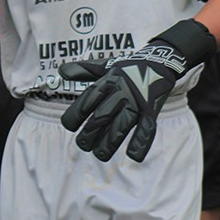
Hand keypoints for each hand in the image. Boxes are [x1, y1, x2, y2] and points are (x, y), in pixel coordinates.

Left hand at [60, 20, 215, 161]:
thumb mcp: (104, 66)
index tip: (68, 125)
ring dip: (110, 142)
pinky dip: (141, 142)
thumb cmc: (126, 69)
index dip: (76, 113)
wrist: (158, 63)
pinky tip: (133, 156)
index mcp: (106, 83)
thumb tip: (60, 70)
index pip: (87, 99)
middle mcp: (120, 93)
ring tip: (100, 155)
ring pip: (121, 125)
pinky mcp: (151, 111)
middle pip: (102, 116)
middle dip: (91, 133)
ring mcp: (137, 103)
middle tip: (82, 146)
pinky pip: (147, 128)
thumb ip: (83, 71)